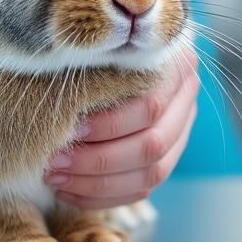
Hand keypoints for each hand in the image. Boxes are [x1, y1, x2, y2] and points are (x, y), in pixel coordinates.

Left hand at [45, 47, 198, 208]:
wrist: (123, 45)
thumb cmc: (101, 46)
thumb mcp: (102, 44)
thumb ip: (97, 59)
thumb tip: (66, 82)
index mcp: (176, 68)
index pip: (150, 107)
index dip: (110, 124)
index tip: (71, 128)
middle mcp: (186, 101)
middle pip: (152, 145)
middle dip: (98, 160)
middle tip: (56, 161)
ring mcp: (181, 133)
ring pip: (151, 175)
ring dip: (97, 184)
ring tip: (55, 178)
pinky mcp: (166, 159)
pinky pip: (141, 191)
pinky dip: (103, 197)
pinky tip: (68, 193)